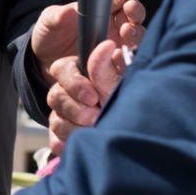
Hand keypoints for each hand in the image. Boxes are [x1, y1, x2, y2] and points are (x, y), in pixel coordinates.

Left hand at [29, 0, 145, 72]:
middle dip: (135, 12)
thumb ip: (56, 16)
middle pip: (134, 19)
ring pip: (135, 40)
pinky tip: (120, 54)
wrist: (44, 63)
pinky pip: (125, 64)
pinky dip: (126, 58)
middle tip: (129, 8)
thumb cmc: (51, 36)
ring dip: (135, 33)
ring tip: (126, 30)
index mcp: (102, 12)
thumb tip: (67, 11)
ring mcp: (115, 49)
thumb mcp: (49, 22)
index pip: (118, 0)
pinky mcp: (112, 68)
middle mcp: (114, 29)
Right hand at [45, 38, 125, 155]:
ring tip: (92, 132)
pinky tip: (73, 147)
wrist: (140, 120)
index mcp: (77, 69)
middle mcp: (67, 90)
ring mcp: (64, 113)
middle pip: (56, 96)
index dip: (74, 84)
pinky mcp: (64, 135)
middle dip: (75, 109)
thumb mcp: (119, 78)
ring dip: (72, 128)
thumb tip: (106, 47)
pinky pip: (55, 140)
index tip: (93, 97)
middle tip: (95, 117)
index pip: (61, 70)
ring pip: (55, 119)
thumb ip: (108, 68)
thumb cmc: (128, 90)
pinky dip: (63, 144)